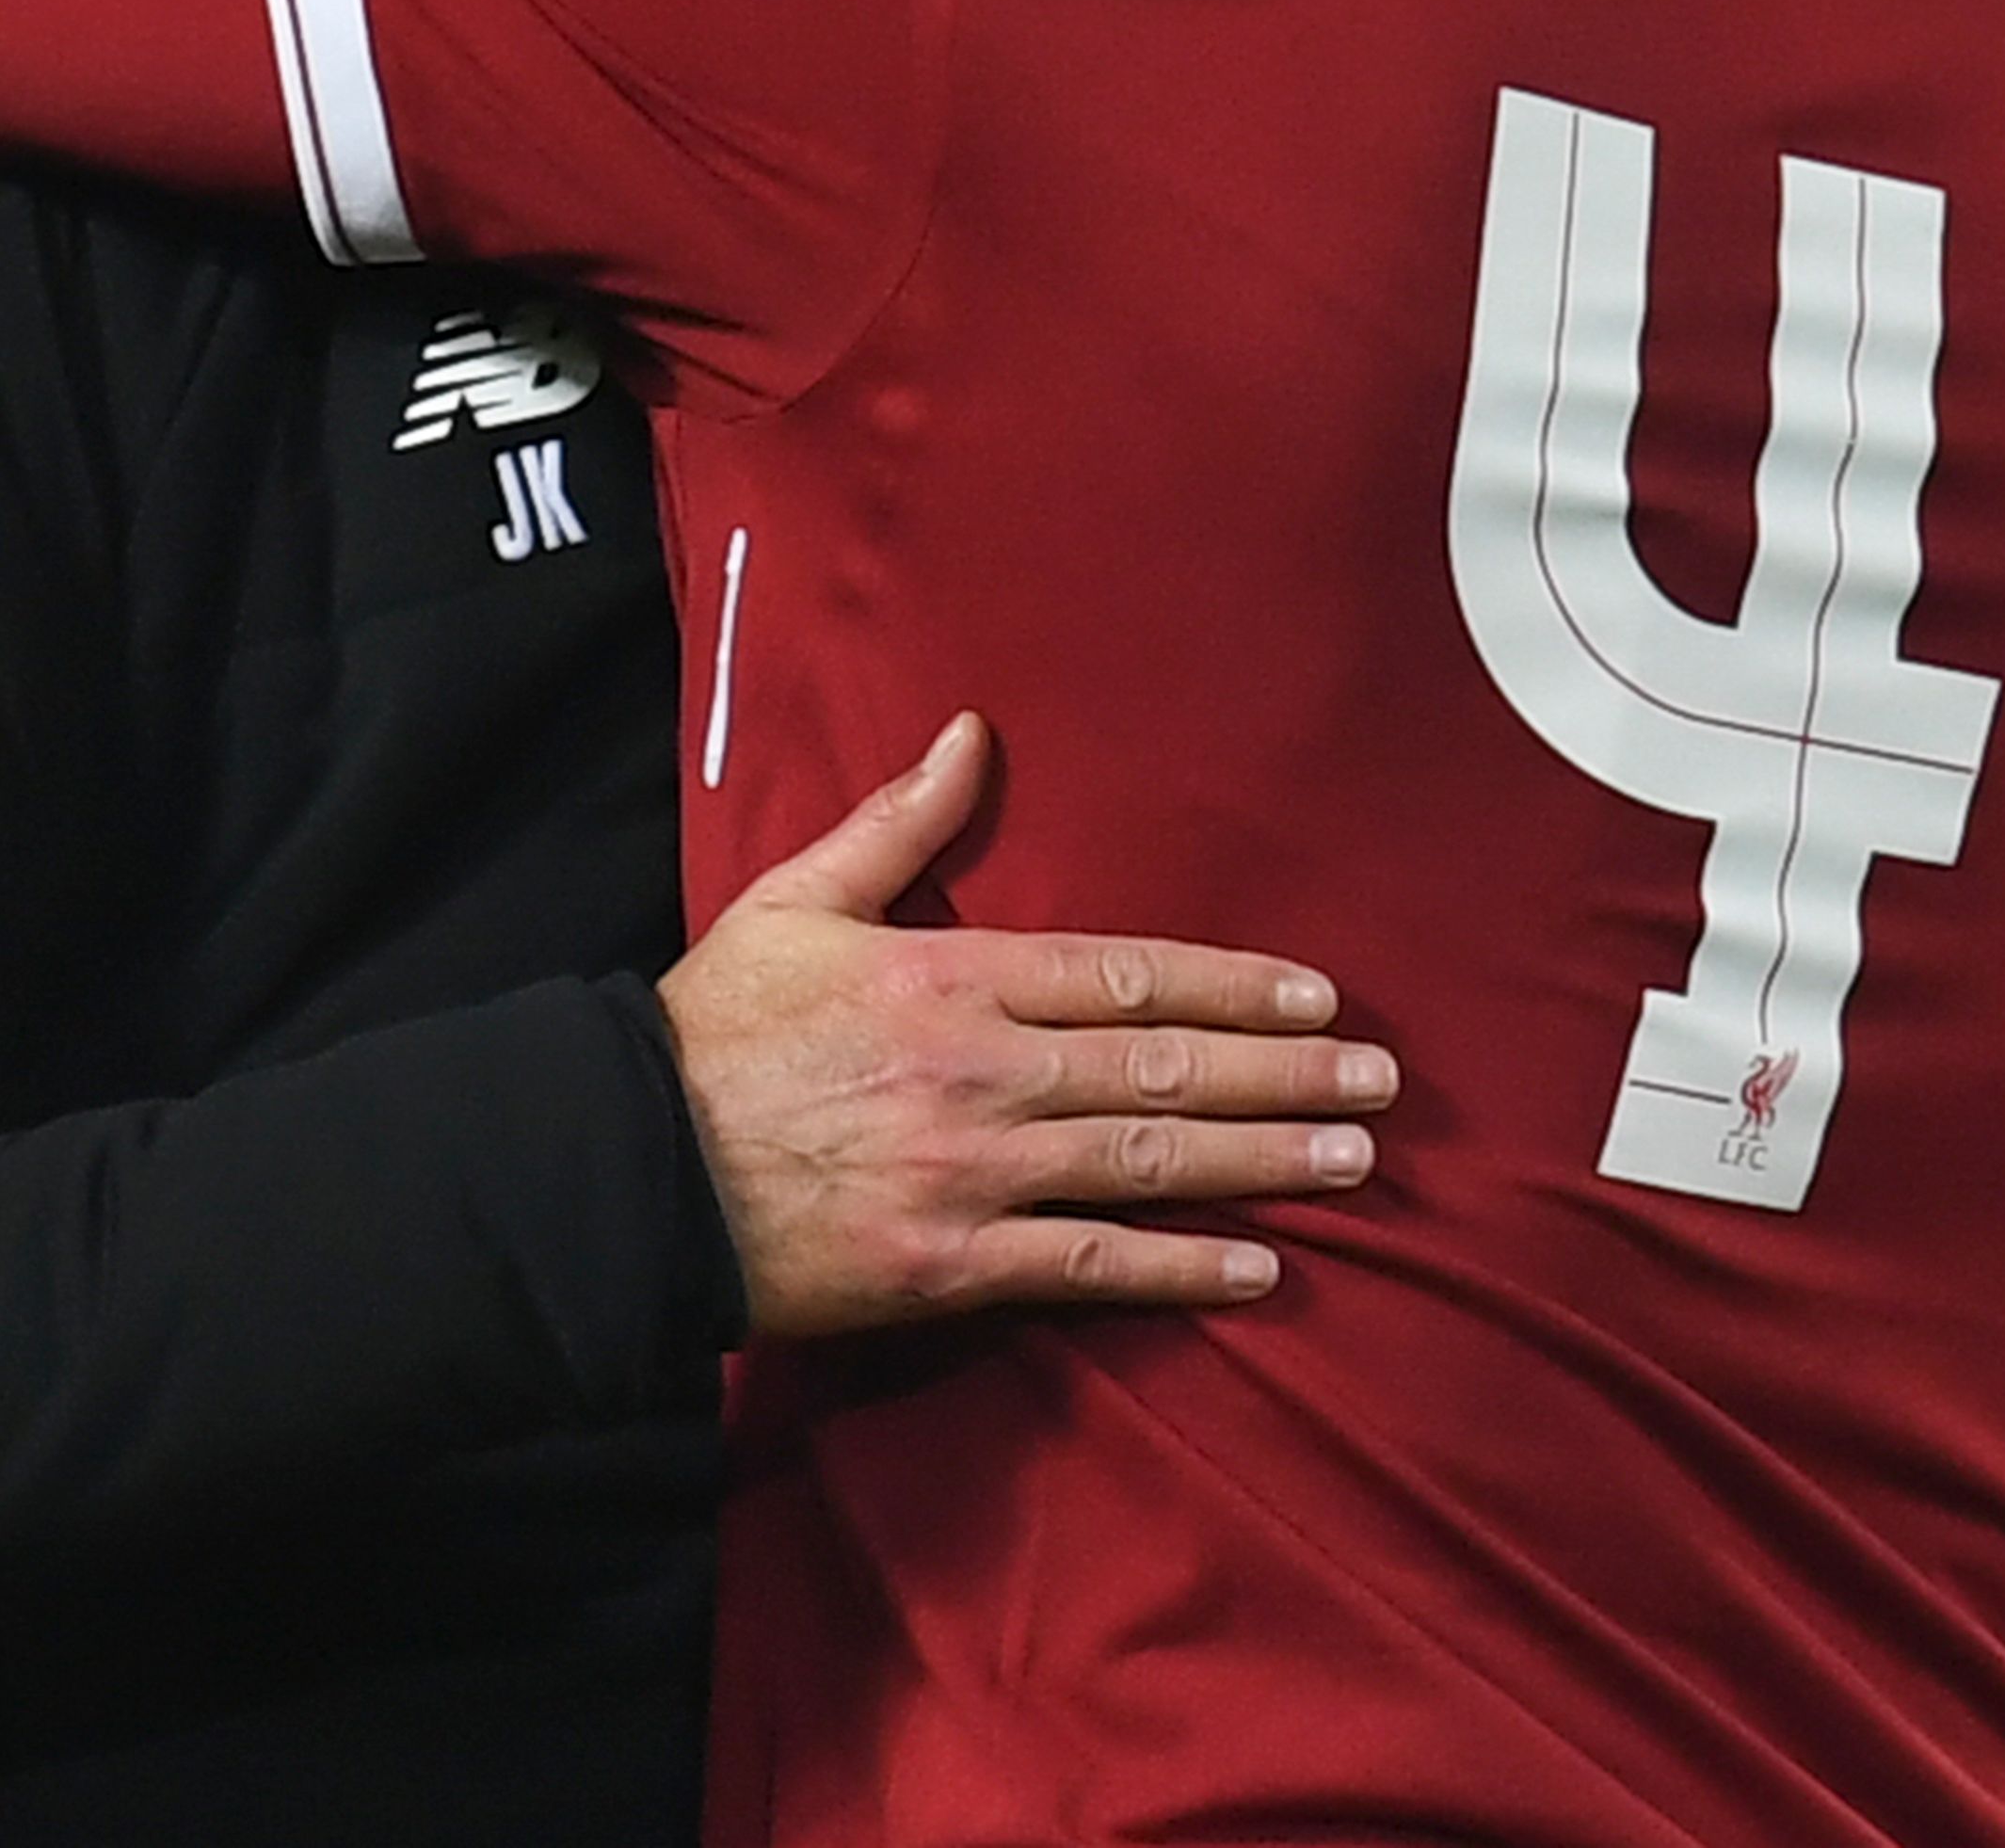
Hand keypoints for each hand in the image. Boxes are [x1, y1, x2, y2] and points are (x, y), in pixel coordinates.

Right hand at [658, 713, 1397, 1334]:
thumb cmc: (710, 1032)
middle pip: (1163, 1065)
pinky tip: (1261, 1268)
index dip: (1232, 985)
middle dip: (1283, 1074)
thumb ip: (898, 822)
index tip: (1318, 996)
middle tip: (1381, 1083)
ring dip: (1263, 1161)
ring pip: (1148, 1160)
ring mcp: (973, 1173)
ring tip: (1352, 1161)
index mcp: (951, 975)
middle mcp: (982, 1070)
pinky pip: (1090, 1267)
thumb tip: (972, 734)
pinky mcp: (950, 1264)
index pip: (1125, 971)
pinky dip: (1181, 1268)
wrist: (623, 1172)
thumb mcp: (797, 900)